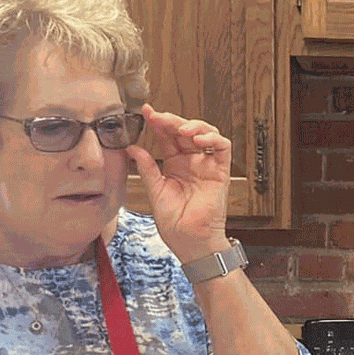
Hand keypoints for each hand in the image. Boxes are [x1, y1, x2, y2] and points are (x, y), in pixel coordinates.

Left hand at [125, 107, 231, 261]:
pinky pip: (222, 147)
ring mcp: (207, 165)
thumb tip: (131, 148)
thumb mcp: (155, 191)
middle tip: (159, 116)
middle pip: (185, 131)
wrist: (190, 242)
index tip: (146, 112)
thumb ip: (147, 168)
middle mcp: (191, 162)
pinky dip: (213, 138)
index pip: (167, 137)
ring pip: (206, 133)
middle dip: (172, 120)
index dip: (158, 123)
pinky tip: (198, 139)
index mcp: (174, 165)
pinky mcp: (221, 172)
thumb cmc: (175, 224)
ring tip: (180, 129)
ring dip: (194, 125)